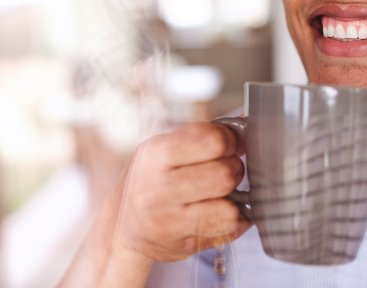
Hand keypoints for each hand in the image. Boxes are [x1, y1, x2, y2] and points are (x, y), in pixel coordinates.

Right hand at [109, 122, 251, 262]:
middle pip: (225, 174)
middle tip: (227, 168)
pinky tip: (219, 211)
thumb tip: (243, 120)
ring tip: (221, 192)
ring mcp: (168, 220)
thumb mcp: (163, 148)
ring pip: (229, 207)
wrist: (123, 226)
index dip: (230, 140)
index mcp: (155, 154)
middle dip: (234, 168)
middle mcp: (158, 188)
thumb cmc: (150, 180)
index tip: (229, 144)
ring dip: (233, 198)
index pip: (213, 140)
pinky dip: (233, 219)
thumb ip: (201, 135)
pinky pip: (228, 230)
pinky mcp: (182, 245)